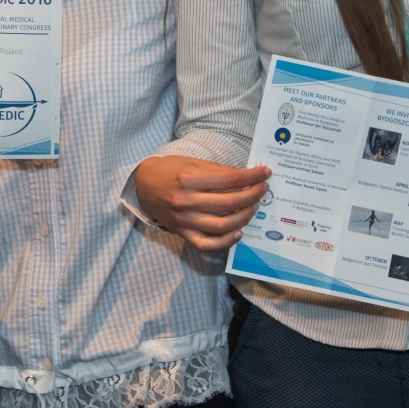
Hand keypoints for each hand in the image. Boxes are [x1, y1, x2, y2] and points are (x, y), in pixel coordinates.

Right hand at [134, 155, 269, 251]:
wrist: (143, 185)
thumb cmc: (170, 170)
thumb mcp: (192, 163)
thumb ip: (217, 172)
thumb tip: (247, 178)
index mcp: (189, 178)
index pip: (231, 179)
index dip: (252, 177)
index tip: (265, 173)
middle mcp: (187, 200)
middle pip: (231, 202)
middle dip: (254, 195)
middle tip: (262, 189)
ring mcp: (185, 220)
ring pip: (224, 224)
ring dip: (245, 216)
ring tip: (253, 206)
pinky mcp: (183, 233)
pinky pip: (207, 244)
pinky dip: (226, 241)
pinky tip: (238, 232)